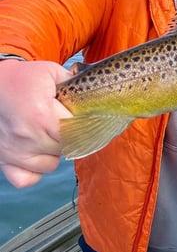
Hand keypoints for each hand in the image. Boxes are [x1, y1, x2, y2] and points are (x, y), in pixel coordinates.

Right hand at [0, 60, 72, 187]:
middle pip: (65, 149)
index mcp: (42, 115)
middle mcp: (27, 136)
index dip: (84, 124)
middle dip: (71, 137)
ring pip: (50, 165)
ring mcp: (14, 151)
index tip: (84, 117)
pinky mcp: (3, 160)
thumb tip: (92, 93)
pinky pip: (26, 179)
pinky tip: (38, 153)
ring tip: (51, 135)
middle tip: (67, 123)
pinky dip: (35, 171)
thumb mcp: (51, 72)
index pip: (76, 131)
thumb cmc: (22, 78)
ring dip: (55, 153)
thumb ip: (74, 82)